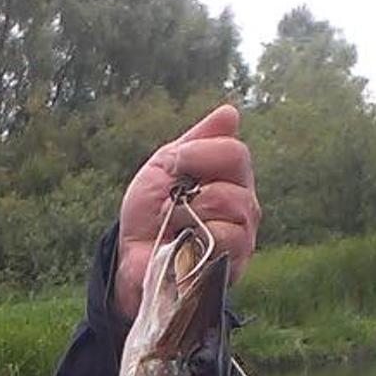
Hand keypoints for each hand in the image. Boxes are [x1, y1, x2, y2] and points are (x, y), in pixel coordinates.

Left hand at [114, 103, 260, 321]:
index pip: (234, 151)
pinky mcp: (235, 262)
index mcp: (230, 177)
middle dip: (193, 186)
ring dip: (192, 212)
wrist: (131, 258)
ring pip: (234, 204)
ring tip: (177, 226)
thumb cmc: (150, 214)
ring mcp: (243, 234)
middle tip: (173, 204)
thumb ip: (198, 140)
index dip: (200, 153)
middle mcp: (244, 203)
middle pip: (237, 175)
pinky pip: (228, 237)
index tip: (173, 165)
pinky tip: (185, 245)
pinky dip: (199, 237)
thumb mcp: (165, 167)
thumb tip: (231, 112)